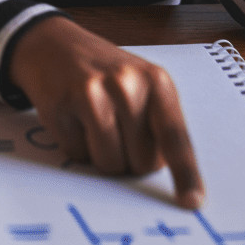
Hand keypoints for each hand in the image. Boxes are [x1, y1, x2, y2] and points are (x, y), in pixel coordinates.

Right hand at [9, 17, 203, 208]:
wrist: (53, 43)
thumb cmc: (103, 72)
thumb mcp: (141, 86)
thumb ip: (157, 124)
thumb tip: (167, 177)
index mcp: (156, 81)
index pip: (175, 137)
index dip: (185, 174)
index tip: (191, 201)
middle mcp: (127, 84)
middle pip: (141, 163)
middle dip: (130, 157)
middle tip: (116, 128)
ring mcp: (93, 93)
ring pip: (110, 165)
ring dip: (101, 154)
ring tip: (93, 122)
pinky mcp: (62, 104)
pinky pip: (77, 155)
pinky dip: (75, 144)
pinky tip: (72, 116)